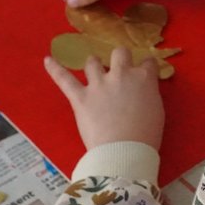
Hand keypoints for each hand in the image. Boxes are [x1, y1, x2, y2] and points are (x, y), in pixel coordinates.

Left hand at [44, 48, 164, 150]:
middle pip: (119, 52)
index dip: (147, 67)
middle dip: (121, 58)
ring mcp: (98, 85)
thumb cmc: (146, 135)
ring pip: (93, 62)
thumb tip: (142, 90)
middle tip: (120, 68)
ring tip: (94, 69)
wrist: (124, 151)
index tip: (146, 72)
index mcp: (143, 79)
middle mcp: (120, 75)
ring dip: (94, 64)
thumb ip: (148, 94)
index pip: (148, 62)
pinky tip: (47, 60)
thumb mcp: (157, 110)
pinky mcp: (80, 97)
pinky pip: (64, 79)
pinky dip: (55, 69)